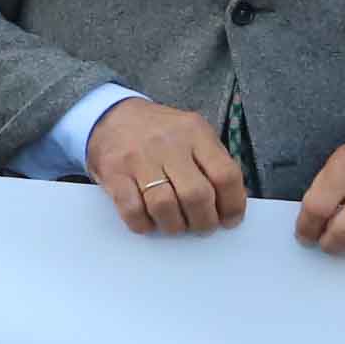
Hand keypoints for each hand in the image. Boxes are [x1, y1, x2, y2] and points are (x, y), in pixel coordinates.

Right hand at [88, 98, 247, 236]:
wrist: (112, 116)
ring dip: (174, 226)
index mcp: (195, 133)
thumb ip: (212, 163)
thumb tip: (231, 203)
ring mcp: (139, 159)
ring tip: (176, 225)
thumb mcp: (193, 134)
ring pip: (165, 206)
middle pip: (196, 195)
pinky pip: (133, 210)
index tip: (229, 220)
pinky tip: (149, 221)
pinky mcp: (115, 174)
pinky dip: (144, 224)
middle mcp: (168, 144)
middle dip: (203, 221)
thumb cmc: (160, 133)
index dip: (232, 205)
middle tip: (201, 226)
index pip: (225, 175)